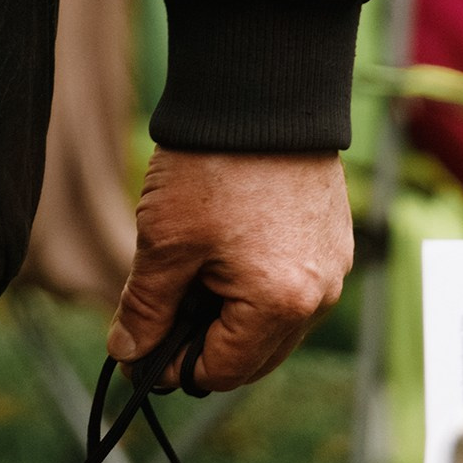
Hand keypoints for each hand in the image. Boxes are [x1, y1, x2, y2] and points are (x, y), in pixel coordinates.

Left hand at [109, 149, 351, 390]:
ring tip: (190, 268)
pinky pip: (293, 285)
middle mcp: (319, 297)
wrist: (261, 92)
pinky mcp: (333, 238)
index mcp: (281, 306)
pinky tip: (222, 247)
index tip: (139, 346)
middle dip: (203, 341)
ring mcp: (332, 267)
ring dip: (230, 312)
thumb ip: (147, 306)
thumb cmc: (212, 166)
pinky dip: (256, 282)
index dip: (173, 365)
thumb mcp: (166, 239)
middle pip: (253, 353)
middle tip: (161, 307)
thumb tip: (129, 354)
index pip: (223, 371)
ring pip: (273, 321)